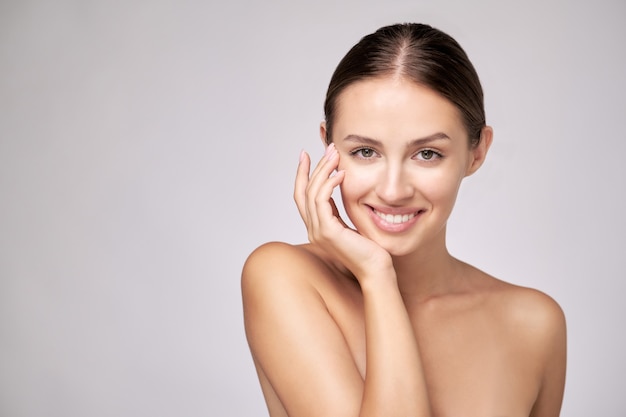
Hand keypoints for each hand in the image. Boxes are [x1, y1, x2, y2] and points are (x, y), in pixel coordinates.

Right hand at [294, 144, 392, 279]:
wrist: (375, 270)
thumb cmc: (368, 249)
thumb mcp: (349, 224)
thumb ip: (337, 209)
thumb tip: (336, 185)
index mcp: (316, 227)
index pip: (302, 196)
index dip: (302, 174)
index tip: (307, 155)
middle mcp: (313, 229)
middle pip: (303, 191)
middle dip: (313, 167)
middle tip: (328, 148)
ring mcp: (318, 232)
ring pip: (312, 192)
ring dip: (323, 170)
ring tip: (335, 155)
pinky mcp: (328, 232)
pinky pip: (322, 200)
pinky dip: (330, 183)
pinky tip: (341, 174)